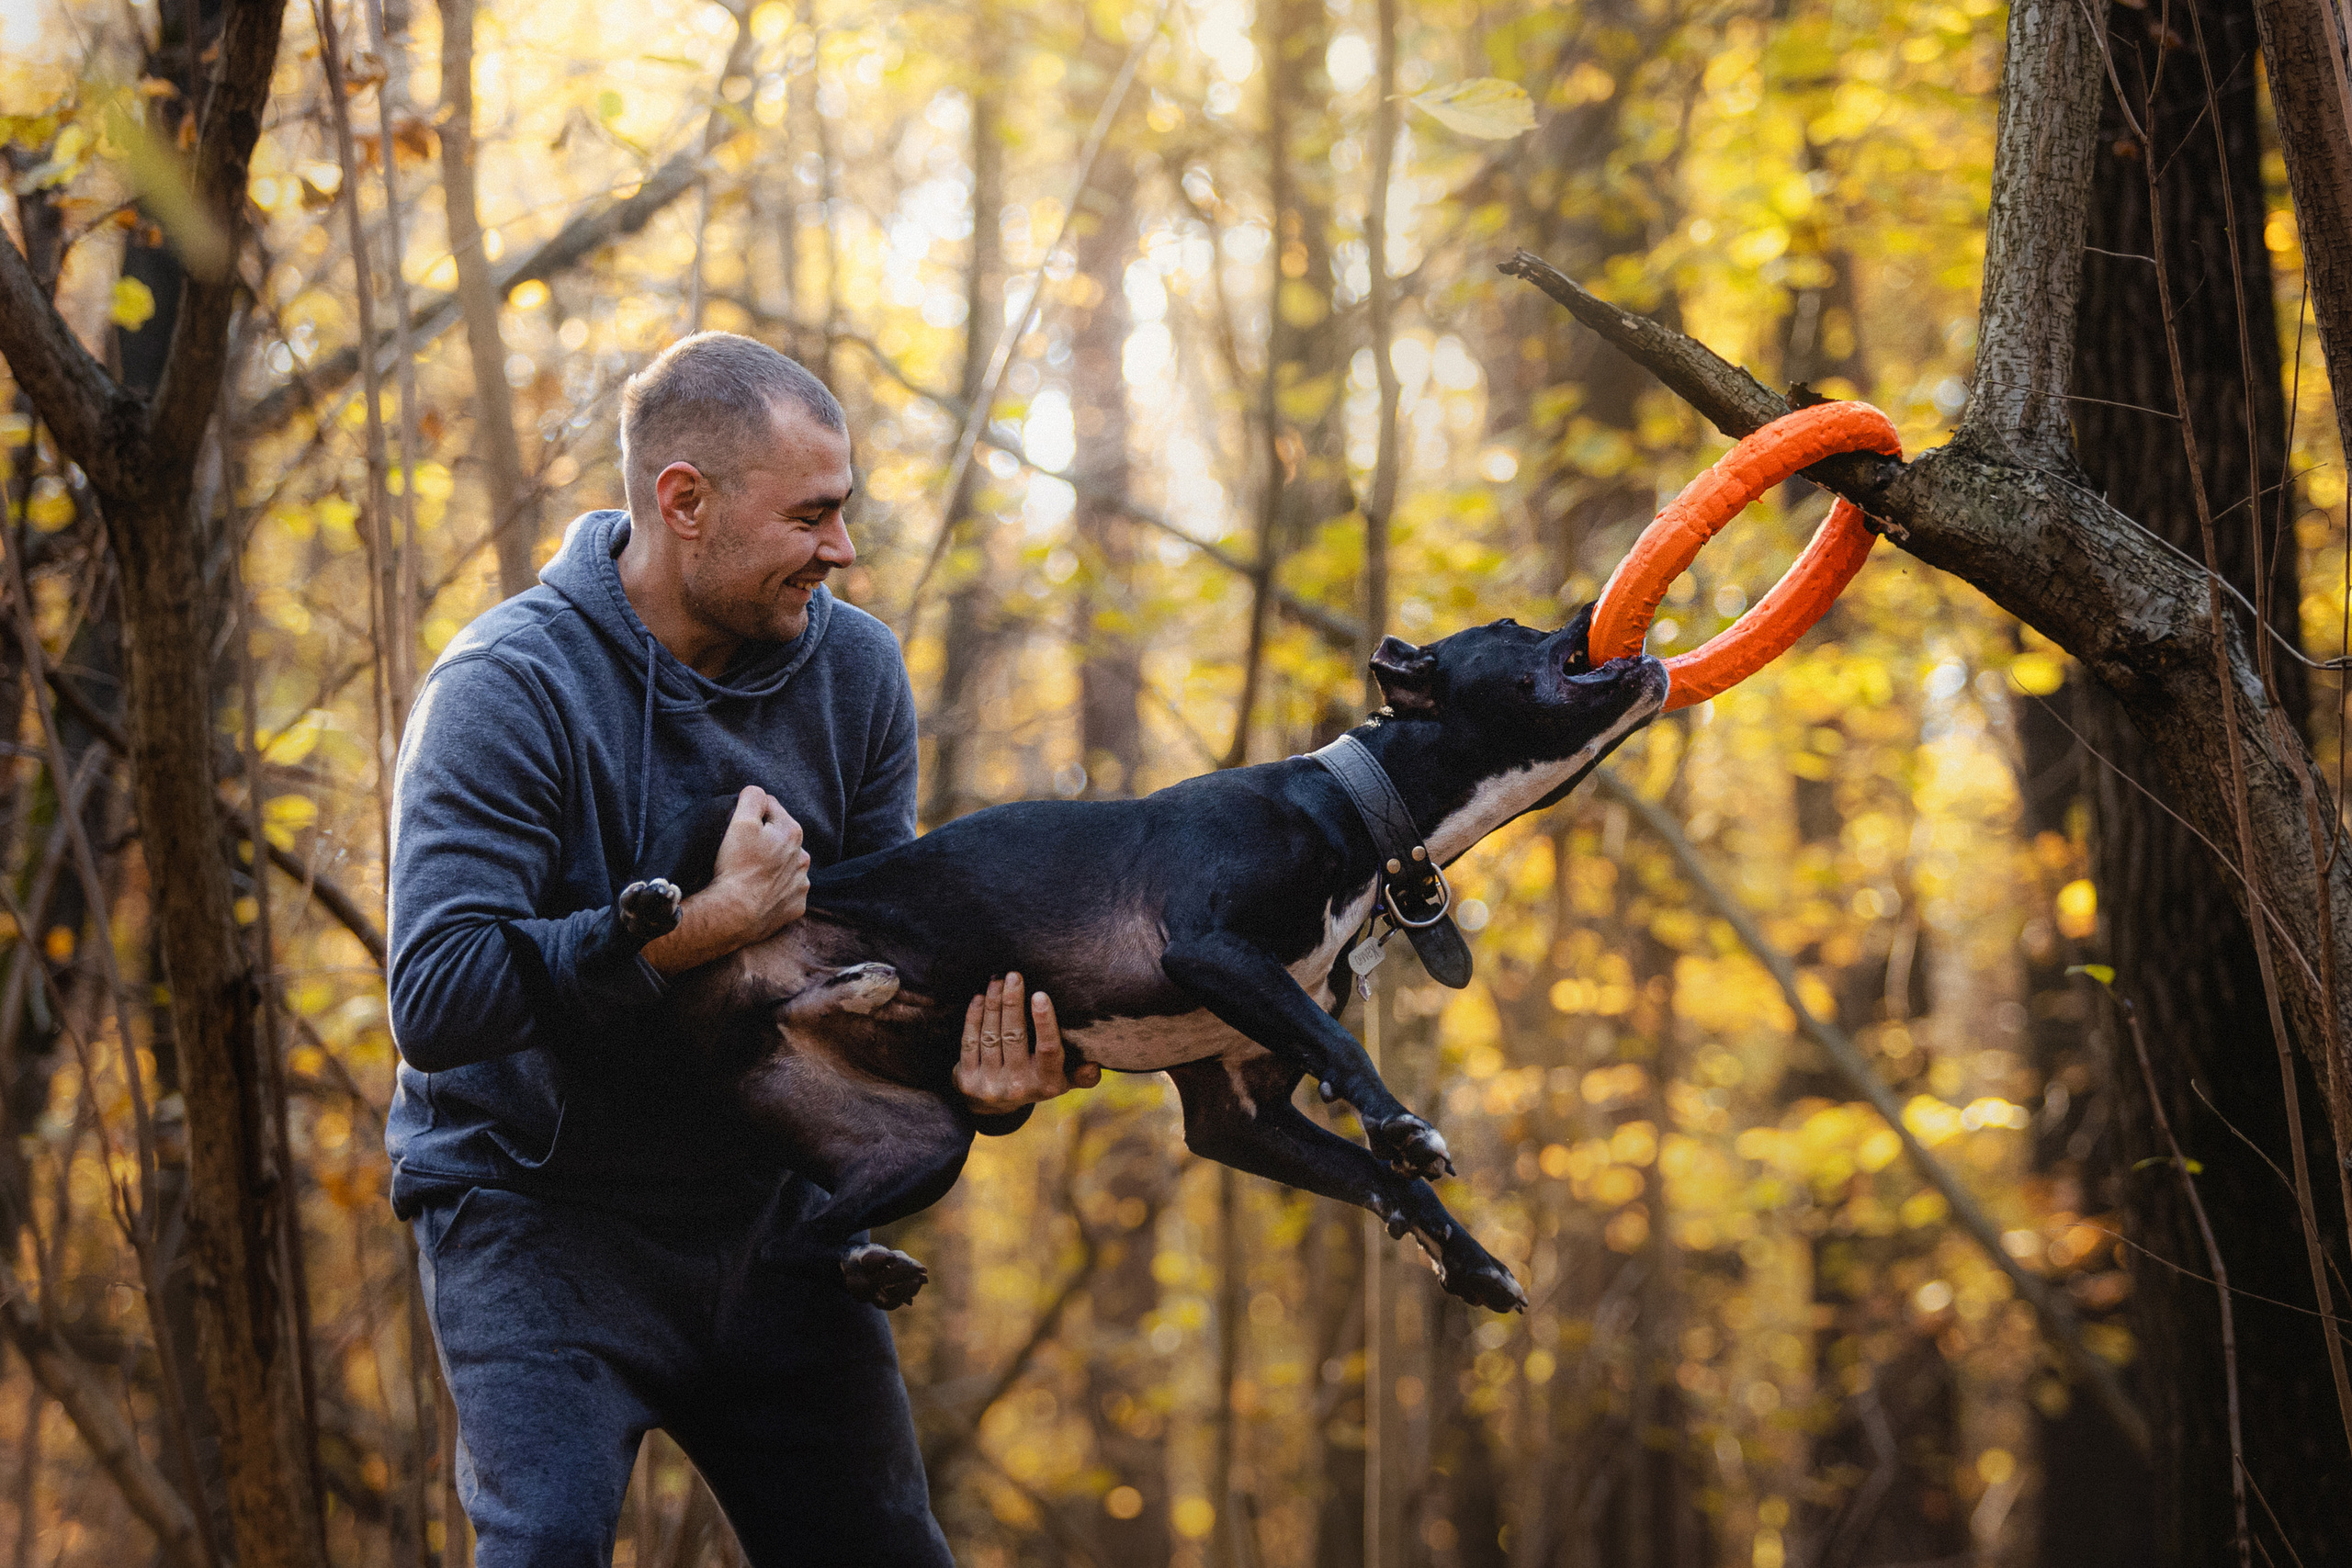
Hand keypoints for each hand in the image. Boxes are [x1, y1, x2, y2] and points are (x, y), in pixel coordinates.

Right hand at [644, 787, 809, 972]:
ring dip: (771, 866)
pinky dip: (774, 891)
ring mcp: (801, 884)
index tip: (737, 828)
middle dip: (764, 840)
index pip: (771, 808)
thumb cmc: (736, 866)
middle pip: (780, 838)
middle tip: (740, 852)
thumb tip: (758, 793)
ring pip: (785, 866)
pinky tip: (758, 893)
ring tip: (749, 874)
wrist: (734, 914)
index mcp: (793, 832)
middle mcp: (803, 857)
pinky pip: (785, 893)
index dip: (752, 814)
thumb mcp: (740, 821)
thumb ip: (752, 798)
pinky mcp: (795, 906)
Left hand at [954, 971, 1100, 1115]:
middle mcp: (1019, 1086)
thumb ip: (1081, 1075)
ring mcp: (991, 1085)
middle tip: (1014, 975)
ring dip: (993, 1005)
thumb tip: (1094, 1066)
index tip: (1040, 994)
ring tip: (997, 981)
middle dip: (1013, 1002)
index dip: (1044, 1022)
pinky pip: (970, 1043)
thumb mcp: (1062, 1082)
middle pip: (1014, 1036)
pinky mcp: (968, 1081)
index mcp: (1047, 1083)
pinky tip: (980, 998)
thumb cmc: (1036, 1080)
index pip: (1047, 1049)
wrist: (994, 1106)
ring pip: (991, 1036)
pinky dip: (974, 1018)